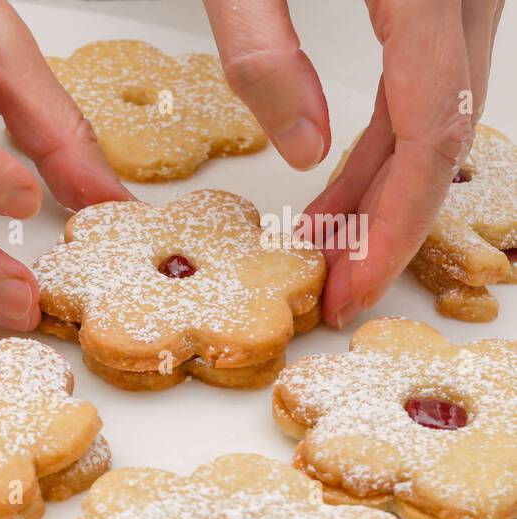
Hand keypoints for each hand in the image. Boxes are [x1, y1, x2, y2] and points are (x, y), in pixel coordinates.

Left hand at [204, 0, 501, 327]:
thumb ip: (261, 46)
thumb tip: (305, 149)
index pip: (430, 126)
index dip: (395, 220)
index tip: (350, 284)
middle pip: (445, 123)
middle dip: (392, 216)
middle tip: (336, 285)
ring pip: (442, 100)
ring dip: (389, 178)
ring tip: (325, 238)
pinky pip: (432, 68)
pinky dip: (393, 128)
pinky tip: (346, 170)